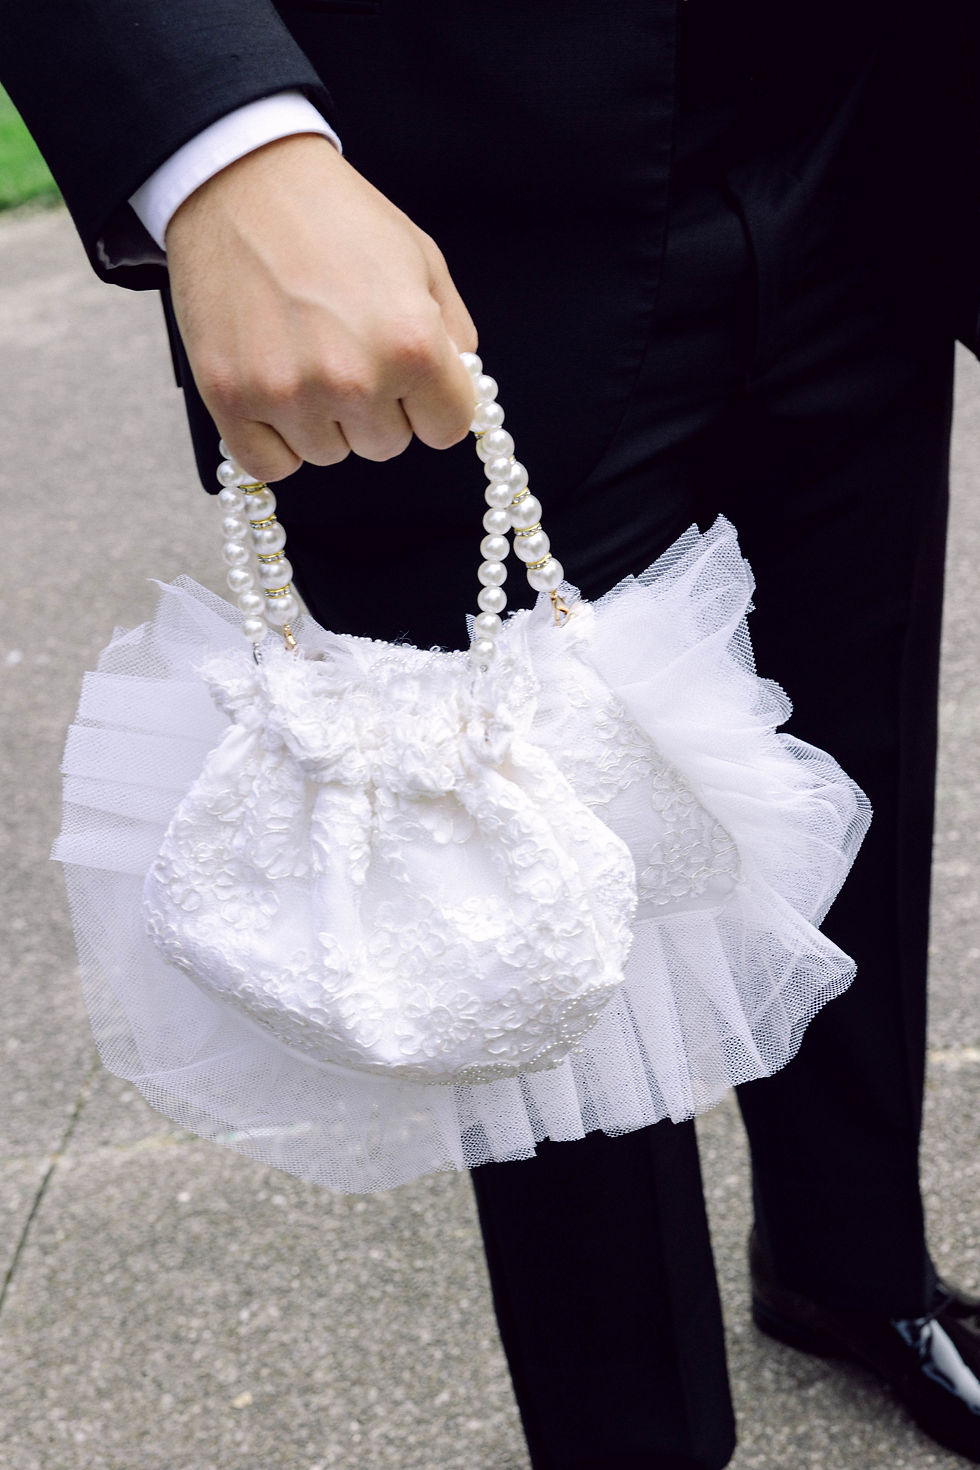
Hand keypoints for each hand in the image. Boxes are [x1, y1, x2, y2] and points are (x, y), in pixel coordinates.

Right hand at [165, 133, 478, 480]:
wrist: (240, 178)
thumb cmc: (334, 216)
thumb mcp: (422, 259)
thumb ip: (453, 335)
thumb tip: (461, 390)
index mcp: (411, 345)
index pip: (448, 428)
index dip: (432, 402)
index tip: (411, 378)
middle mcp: (352, 379)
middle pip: (386, 445)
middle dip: (376, 406)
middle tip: (345, 346)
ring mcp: (288, 395)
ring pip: (329, 454)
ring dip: (322, 418)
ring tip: (303, 351)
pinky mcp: (231, 400)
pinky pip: (270, 465)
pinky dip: (274, 440)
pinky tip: (273, 388)